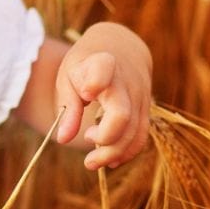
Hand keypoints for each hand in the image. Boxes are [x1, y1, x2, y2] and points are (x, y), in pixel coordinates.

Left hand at [54, 23, 152, 169]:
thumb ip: (69, 108)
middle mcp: (126, 81)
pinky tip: (110, 159)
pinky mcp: (147, 110)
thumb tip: (62, 139)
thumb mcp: (70, 77)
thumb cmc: (87, 64)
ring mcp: (141, 96)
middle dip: (104, 140)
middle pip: (122, 116)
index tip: (86, 93)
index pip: (103, 69)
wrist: (121, 46)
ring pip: (135, 132)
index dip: (96, 81)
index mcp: (102, 64)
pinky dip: (126, 152)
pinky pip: (141, 136)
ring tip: (91, 162)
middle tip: (85, 145)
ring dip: (114, 153)